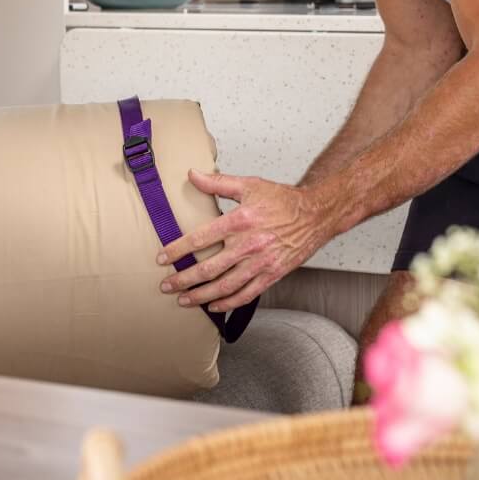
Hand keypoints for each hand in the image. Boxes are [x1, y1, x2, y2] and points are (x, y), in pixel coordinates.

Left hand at [157, 170, 335, 311]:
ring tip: (183, 300)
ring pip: (225, 286)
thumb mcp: (249, 185)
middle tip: (166, 285)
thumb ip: (218, 182)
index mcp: (240, 221)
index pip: (201, 238)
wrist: (316, 215)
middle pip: (209, 268)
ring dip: (201, 295)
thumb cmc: (282, 200)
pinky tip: (214, 305)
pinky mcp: (272, 275)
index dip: (179, 250)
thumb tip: (192, 174)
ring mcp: (261, 263)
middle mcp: (249, 245)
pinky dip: (229, 303)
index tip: (163, 258)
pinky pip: (247, 294)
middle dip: (184, 279)